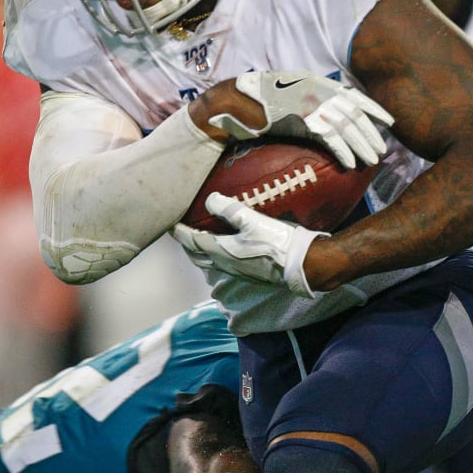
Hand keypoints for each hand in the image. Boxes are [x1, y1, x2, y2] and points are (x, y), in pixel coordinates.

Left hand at [172, 192, 326, 297]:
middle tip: (181, 230)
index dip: (179, 231)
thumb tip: (210, 199)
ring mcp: (236, 271)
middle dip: (186, 243)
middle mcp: (224, 264)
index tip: (170, 222)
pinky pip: (223, 264)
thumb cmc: (276, 242)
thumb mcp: (252, 220)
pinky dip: (215, 254)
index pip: (191, 240)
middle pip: (196, 255)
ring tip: (199, 237)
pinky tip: (224, 246)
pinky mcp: (248, 273)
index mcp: (220, 251)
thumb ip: (229, 209)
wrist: (302, 265)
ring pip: (209, 262)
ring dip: (200, 250)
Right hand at [206, 71, 393, 168]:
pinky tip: (350, 163)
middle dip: (371, 132)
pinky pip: (329, 137)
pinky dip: (342, 151)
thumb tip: (326, 115)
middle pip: (354, 112)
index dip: (374, 108)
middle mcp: (316, 88)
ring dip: (361, 145)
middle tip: (382, 150)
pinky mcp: (300, 118)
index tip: (389, 122)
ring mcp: (309, 102)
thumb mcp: (289, 94)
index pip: (354, 95)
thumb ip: (309, 100)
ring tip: (371, 160)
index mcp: (316, 81)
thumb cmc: (257, 102)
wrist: (233, 104)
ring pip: (346, 126)